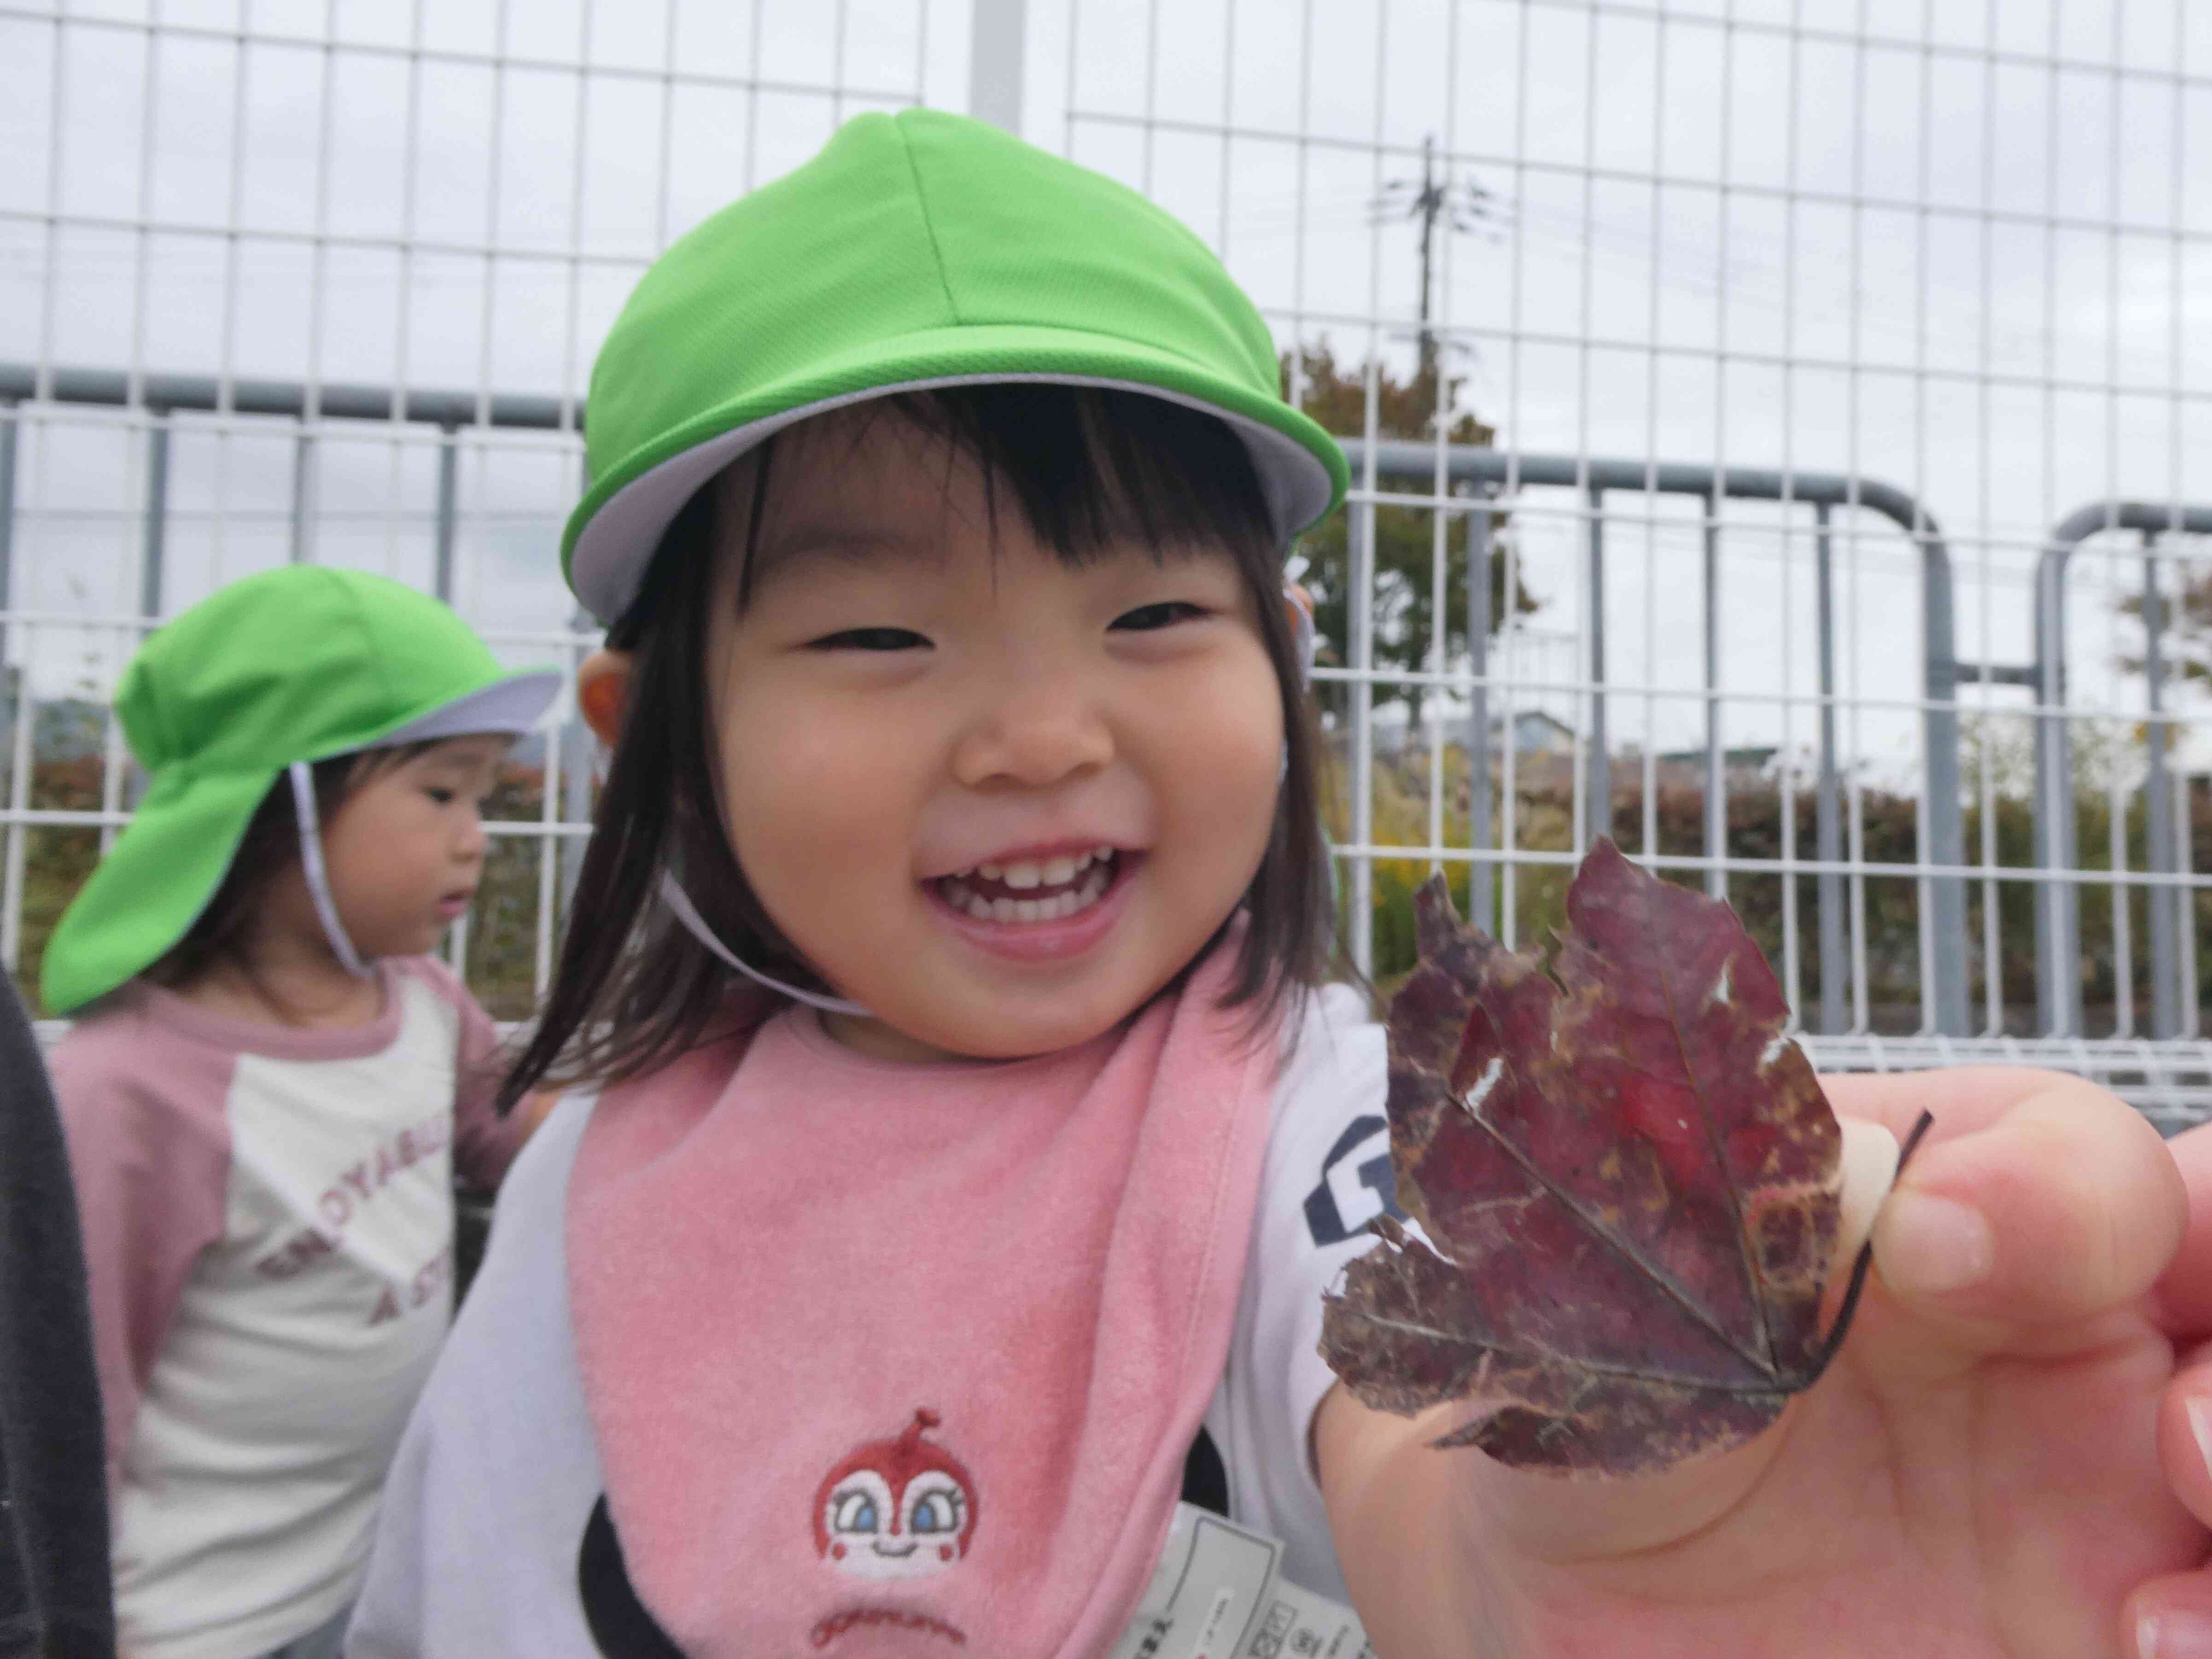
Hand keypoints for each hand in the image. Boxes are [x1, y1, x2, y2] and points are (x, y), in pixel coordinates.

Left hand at [1319, 1067, 2203, 1657]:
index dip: (2050, 1188)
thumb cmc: (1602, 1412)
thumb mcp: (1606, 1303)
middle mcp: (2061, 1341)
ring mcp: (2106, 1498)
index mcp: (1949, 1210)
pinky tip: (2147, 1649)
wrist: (1575, 1595)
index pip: (2084, 1155)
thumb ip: (1672, 1207)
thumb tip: (1665, 1087)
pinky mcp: (2096, 1624)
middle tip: (2178, 1444)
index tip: (1928, 1245)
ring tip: (2152, 1614)